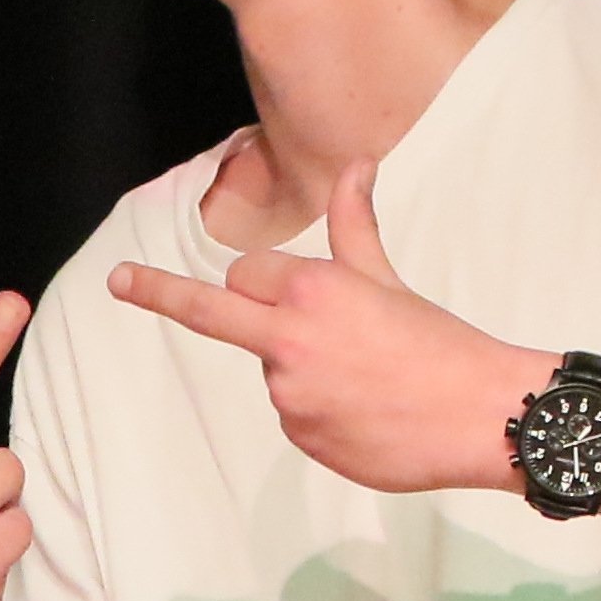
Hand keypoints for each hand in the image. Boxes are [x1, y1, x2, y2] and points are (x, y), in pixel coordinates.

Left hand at [106, 162, 538, 493]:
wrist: (482, 415)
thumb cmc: (439, 342)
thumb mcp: (387, 279)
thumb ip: (354, 226)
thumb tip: (357, 163)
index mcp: (310, 291)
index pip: (245, 275)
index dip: (262, 280)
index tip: (268, 285)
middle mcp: (288, 341)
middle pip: (210, 311)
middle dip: (158, 292)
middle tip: (118, 281)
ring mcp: (289, 394)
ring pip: (269, 369)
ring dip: (300, 367)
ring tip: (367, 377)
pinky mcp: (301, 437)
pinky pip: (294, 414)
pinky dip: (319, 409)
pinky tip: (367, 411)